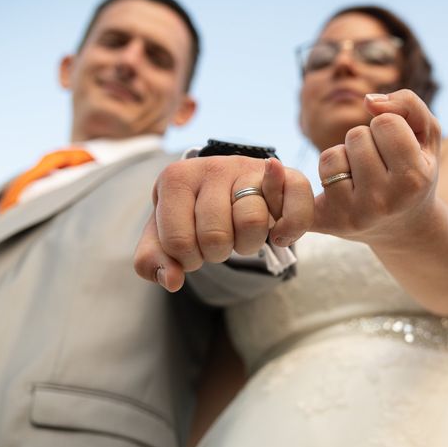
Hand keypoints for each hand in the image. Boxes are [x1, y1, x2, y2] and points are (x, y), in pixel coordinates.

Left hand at [134, 156, 313, 291]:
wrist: (226, 187)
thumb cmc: (192, 215)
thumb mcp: (162, 235)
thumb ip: (153, 260)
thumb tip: (172, 280)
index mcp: (175, 179)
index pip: (178, 242)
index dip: (188, 259)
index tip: (192, 247)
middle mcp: (212, 166)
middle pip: (216, 237)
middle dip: (217, 253)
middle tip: (218, 241)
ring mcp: (250, 168)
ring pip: (253, 222)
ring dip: (249, 245)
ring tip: (241, 234)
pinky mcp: (286, 174)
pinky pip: (295, 202)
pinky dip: (291, 228)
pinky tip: (279, 234)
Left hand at [312, 89, 441, 241]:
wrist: (405, 226)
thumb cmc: (415, 171)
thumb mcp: (427, 137)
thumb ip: (409, 105)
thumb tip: (369, 101)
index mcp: (413, 180)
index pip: (385, 122)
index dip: (389, 126)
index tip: (398, 147)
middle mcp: (383, 201)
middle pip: (356, 136)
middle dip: (367, 141)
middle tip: (380, 163)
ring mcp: (354, 214)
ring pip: (331, 155)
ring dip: (344, 156)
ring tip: (361, 174)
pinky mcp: (328, 222)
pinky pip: (303, 184)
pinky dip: (307, 178)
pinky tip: (308, 180)